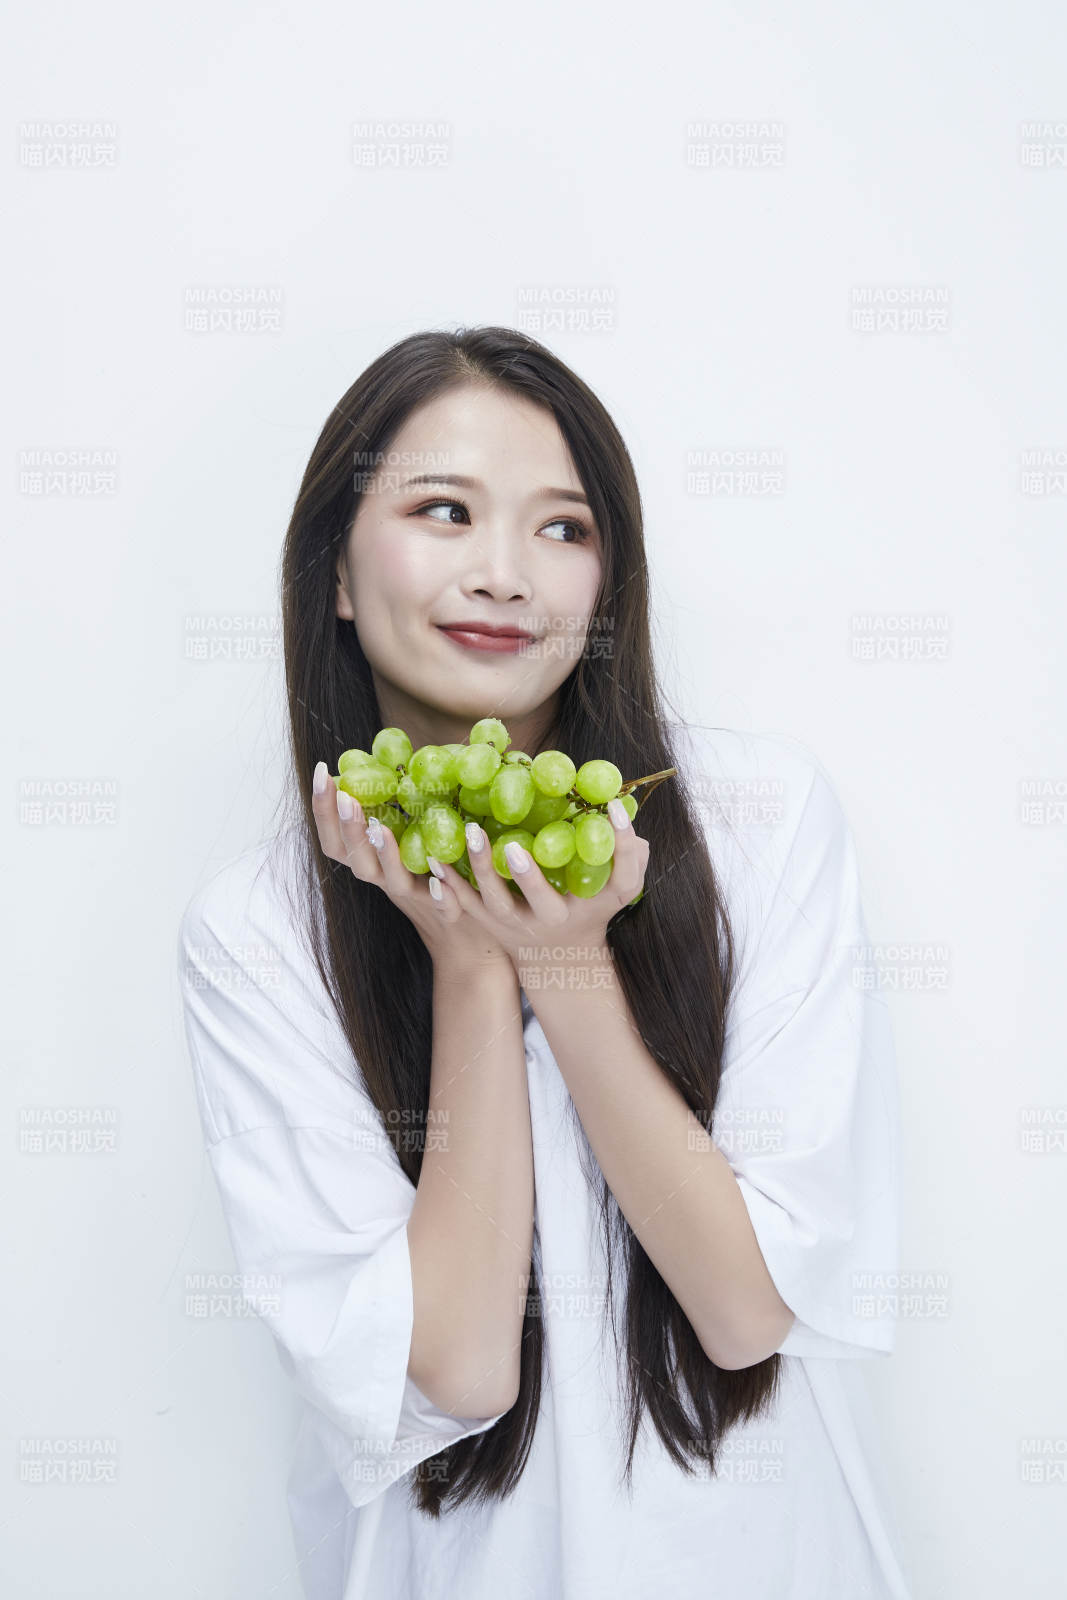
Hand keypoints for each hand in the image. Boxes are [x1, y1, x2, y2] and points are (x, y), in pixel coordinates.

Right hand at [311, 763, 513, 976]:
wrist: (469, 938)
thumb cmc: (437, 878)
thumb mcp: (413, 840)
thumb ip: (401, 808)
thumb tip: (396, 757)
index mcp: (374, 861)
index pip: (335, 838)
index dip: (322, 809)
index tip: (320, 772)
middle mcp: (386, 880)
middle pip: (354, 858)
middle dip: (346, 826)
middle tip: (344, 796)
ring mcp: (413, 896)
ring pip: (388, 879)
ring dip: (382, 853)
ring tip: (379, 828)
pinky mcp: (445, 911)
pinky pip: (438, 904)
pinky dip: (438, 893)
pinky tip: (439, 878)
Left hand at [423, 801, 649, 982]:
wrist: (558, 958)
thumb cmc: (589, 907)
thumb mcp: (615, 888)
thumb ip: (627, 854)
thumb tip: (619, 811)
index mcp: (596, 905)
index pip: (622, 877)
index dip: (624, 844)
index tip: (615, 808)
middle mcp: (556, 920)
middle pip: (543, 902)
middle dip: (529, 878)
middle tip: (514, 848)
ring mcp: (519, 925)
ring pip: (497, 902)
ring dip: (482, 870)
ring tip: (472, 834)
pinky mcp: (490, 923)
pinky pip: (466, 903)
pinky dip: (449, 882)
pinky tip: (433, 857)